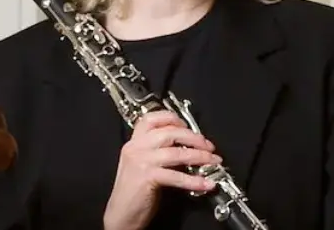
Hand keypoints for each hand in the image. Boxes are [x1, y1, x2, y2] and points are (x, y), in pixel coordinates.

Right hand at [103, 110, 220, 229]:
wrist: (120, 215)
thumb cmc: (134, 190)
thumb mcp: (143, 163)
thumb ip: (159, 150)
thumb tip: (187, 145)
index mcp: (135, 141)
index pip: (152, 118)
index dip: (172, 119)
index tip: (188, 126)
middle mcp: (136, 147)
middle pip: (170, 132)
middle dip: (194, 138)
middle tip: (209, 145)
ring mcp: (141, 161)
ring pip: (176, 152)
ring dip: (200, 156)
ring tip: (213, 161)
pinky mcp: (147, 177)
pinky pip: (176, 176)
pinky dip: (194, 180)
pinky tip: (206, 183)